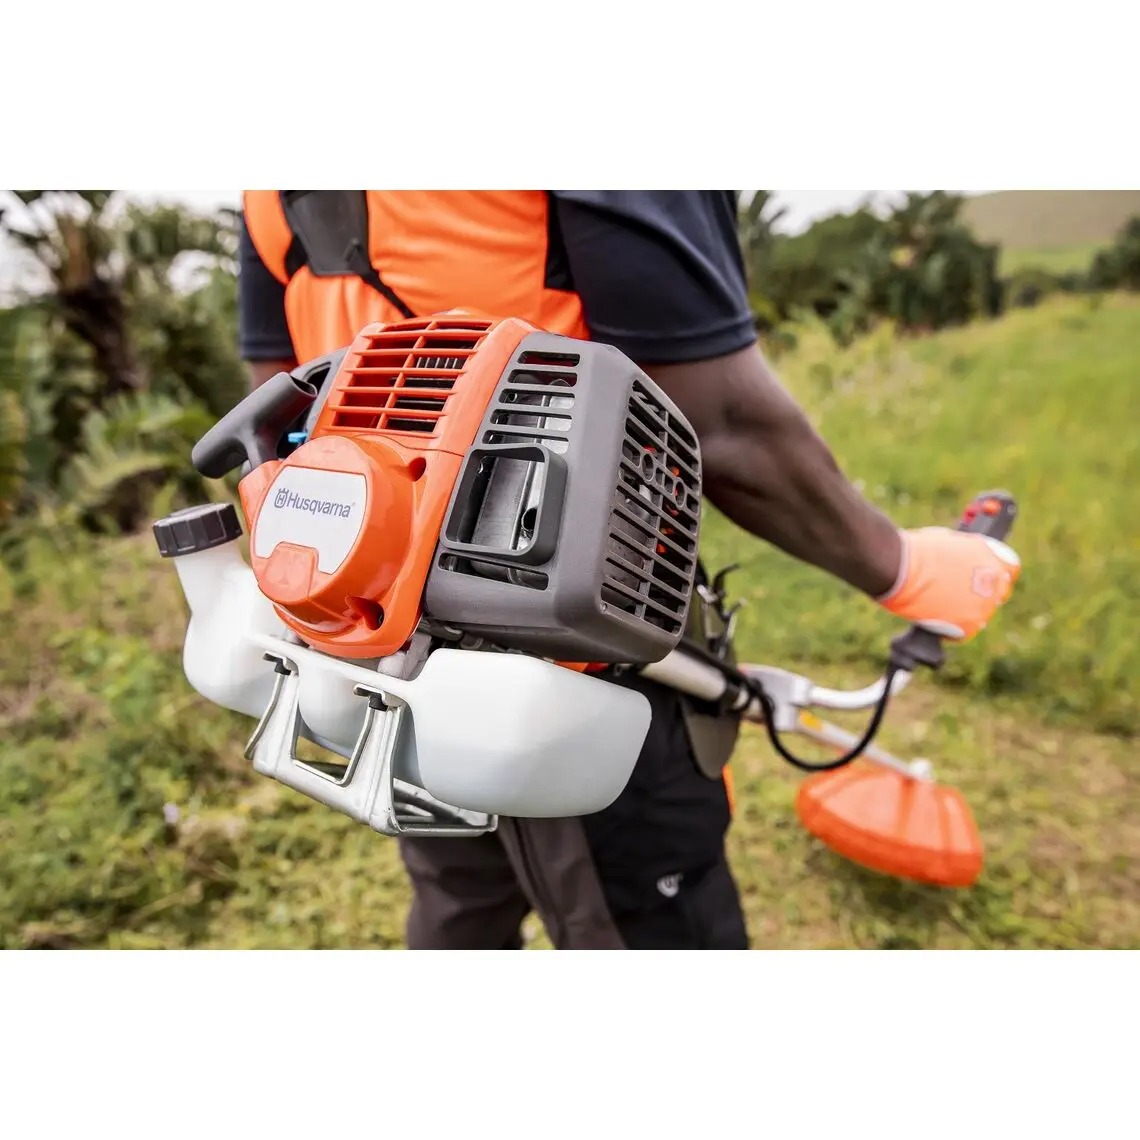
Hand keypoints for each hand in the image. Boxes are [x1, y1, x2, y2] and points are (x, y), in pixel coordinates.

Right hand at [876, 527, 1020, 640]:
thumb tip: (961, 564)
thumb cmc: (915, 552)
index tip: (983, 579)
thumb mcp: (949, 543)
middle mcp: (994, 582)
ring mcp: (984, 605)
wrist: (900, 568)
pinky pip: (965, 632)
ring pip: (980, 614)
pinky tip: (935, 620)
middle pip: (998, 594)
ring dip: (965, 612)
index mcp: (991, 558)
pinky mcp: (970, 625)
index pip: (1010, 570)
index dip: (995, 574)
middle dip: (981, 595)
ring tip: (939, 606)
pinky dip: (952, 630)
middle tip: (958, 596)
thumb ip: (964, 555)